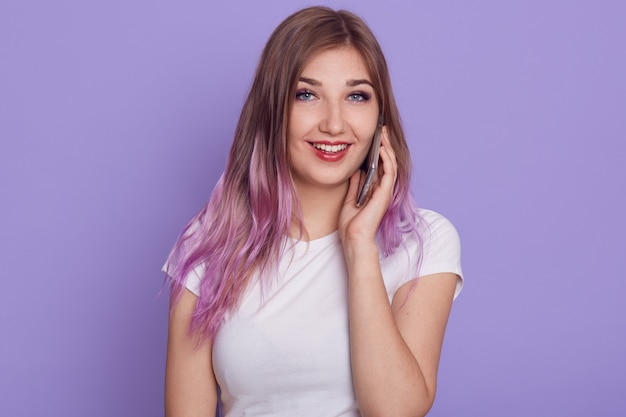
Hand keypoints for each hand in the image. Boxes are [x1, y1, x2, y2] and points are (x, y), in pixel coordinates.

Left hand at [338, 127, 397, 245]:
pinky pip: (389, 173)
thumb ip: (355, 184)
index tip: (375, 136)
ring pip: (391, 165)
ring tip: (383, 134)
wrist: (353, 238)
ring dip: (388, 148)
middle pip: (387, 162)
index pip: (380, 166)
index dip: (379, 150)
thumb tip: (356, 170)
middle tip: (381, 129)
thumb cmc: (351, 224)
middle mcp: (382, 190)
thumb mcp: (350, 198)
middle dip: (385, 145)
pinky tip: (382, 149)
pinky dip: (387, 160)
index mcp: (375, 190)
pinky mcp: (384, 194)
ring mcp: (385, 192)